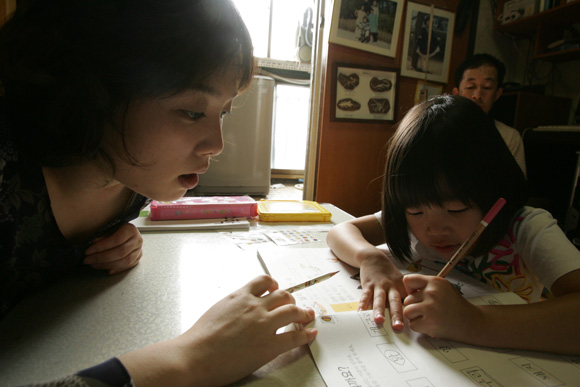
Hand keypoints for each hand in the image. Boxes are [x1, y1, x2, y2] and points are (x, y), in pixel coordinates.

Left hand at [84, 223, 142, 274]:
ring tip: (94, 265)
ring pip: (124, 261)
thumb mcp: (110, 227)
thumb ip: (103, 235)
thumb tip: (94, 242)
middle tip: (88, 260)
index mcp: (130, 230)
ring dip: (107, 265)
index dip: (101, 247)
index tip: (88, 251)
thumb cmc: (117, 229)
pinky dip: (115, 269)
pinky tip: (105, 269)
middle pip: (120, 252)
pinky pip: (126, 266)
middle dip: (102, 258)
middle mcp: (138, 240)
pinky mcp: (138, 258)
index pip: (116, 240)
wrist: (129, 232)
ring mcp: (139, 250)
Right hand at [171, 275, 316, 385]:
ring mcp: (263, 325)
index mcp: (240, 296)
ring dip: (302, 313)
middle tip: (294, 306)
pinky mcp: (269, 345)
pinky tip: (310, 334)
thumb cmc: (199, 338)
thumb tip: (238, 308)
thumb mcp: (217, 310)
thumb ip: (232, 305)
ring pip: (292, 311)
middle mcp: (254, 307)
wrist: (195, 356)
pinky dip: (306, 335)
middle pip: (283, 295)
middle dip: (290, 300)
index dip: (274, 285)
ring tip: (307, 316)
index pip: (264, 281)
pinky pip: (295, 336)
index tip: (277, 289)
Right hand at [357, 254, 406, 329]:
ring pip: (379, 299)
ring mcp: (379, 286)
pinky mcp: (368, 285)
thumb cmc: (389, 274)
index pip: (407, 303)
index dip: (410, 313)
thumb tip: (416, 312)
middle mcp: (391, 287)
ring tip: (379, 321)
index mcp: (402, 288)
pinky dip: (362, 304)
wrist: (374, 258)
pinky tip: (360, 312)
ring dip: (379, 310)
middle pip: (395, 302)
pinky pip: (365, 296)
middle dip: (396, 314)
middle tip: (398, 327)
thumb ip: (407, 296)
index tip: (413, 325)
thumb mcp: (402, 281)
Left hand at [402, 274, 480, 339]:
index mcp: (434, 281)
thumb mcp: (443, 287)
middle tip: (429, 311)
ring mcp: (430, 307)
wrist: (471, 322)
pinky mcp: (429, 322)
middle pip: (407, 300)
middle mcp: (432, 292)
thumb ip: (426, 286)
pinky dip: (420, 327)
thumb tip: (406, 289)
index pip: (408, 280)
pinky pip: (412, 324)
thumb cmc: (454, 305)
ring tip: (429, 317)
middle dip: (415, 307)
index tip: (418, 296)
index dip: (410, 290)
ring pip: (407, 312)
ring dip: (415, 317)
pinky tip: (431, 324)